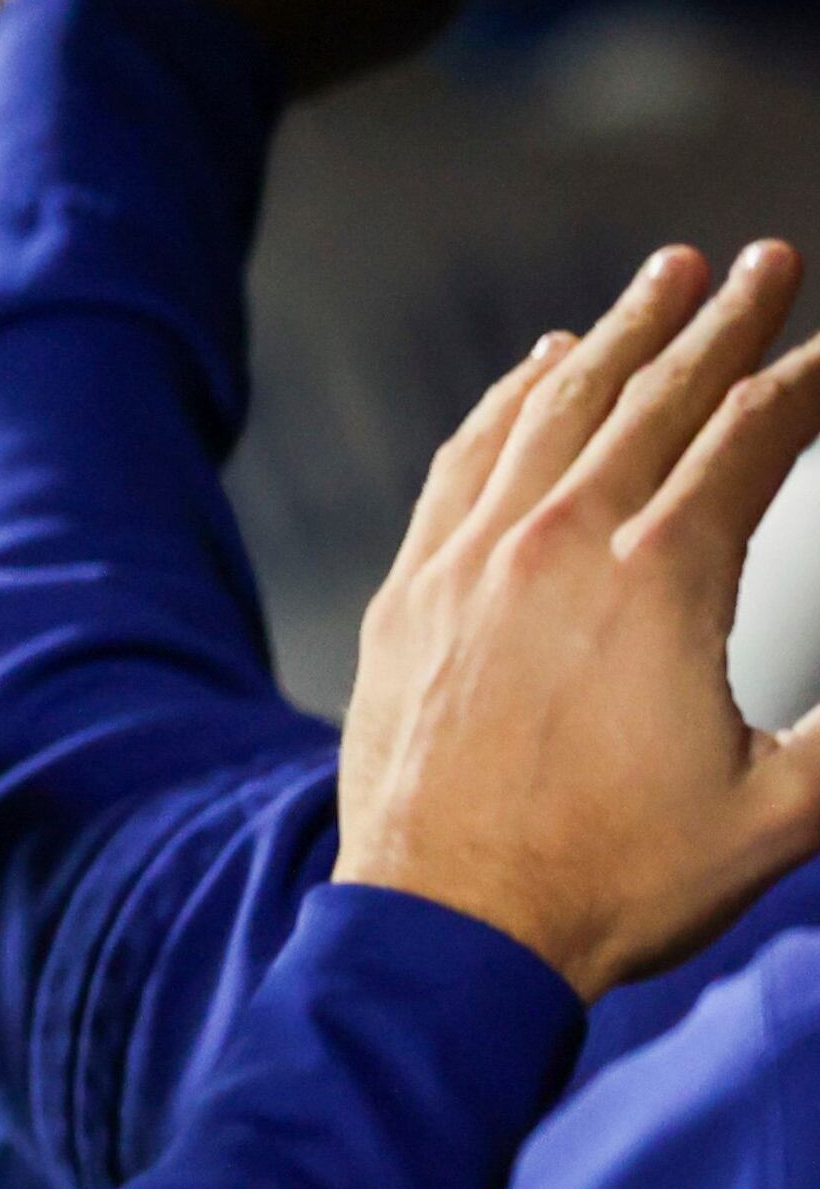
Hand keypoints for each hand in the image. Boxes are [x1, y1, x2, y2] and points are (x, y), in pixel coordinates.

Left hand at [336, 243, 819, 995]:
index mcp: (660, 581)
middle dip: (721, 319)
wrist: (447, 929)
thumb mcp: (786, 812)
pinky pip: (465, 460)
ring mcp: (470, 561)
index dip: (809, 383)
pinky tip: (540, 368)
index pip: (751, 439)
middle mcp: (557, 543)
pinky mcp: (409, 592)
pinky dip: (510, 400)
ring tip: (665, 277)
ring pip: (553, 409)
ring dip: (618, 332)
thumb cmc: (616, 883)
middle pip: (654, 397)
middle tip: (765, 260)